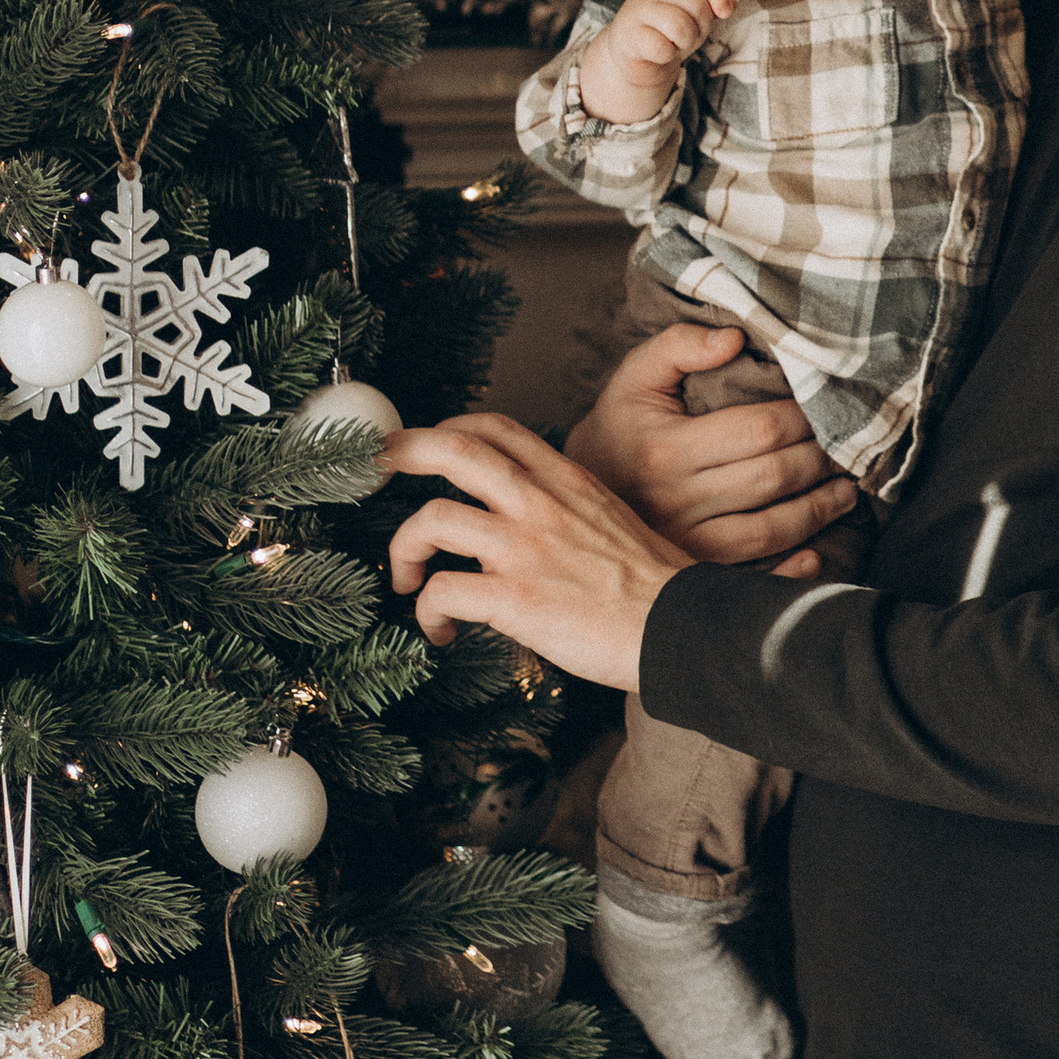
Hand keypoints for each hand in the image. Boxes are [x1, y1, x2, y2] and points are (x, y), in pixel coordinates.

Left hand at [382, 412, 688, 689]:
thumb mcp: (610, 521)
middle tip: (373, 467)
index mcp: (566, 482)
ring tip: (406, 579)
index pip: (497, 428)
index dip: (448, 426)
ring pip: (432, 520)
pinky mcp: (515, 599)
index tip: (423, 443)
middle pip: (455, 450)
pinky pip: (442, 592)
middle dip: (401, 451)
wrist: (685, 629)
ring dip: (403, 549)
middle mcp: (540, 504)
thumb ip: (563, 511)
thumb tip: (518, 528)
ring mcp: (525, 549)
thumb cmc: (652, 587)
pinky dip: (428, 611)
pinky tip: (442, 631)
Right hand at [567, 324, 859, 577]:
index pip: (757, 430)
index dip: (802, 418)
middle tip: (848, 448)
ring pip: (770, 531)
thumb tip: (734, 339)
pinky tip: (817, 553)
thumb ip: (680, 345)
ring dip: (819, 511)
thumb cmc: (620, 427)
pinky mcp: (689, 573)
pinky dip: (789, 573)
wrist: (573, 497)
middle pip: (772, 478)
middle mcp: (675, 502)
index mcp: (666, 449)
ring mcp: (683, 545)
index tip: (824, 406)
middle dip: (821, 460)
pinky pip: (749, 577)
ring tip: (846, 492)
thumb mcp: (636, 377)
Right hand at [575, 0, 731, 125]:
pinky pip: (662, 47)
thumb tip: (730, 5)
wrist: (633, 57)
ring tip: (676, 44)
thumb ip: (712, 4)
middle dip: (702, 27)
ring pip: (680, 26)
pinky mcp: (628, 37)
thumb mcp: (692, 14)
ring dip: (686, 42)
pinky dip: (668, 55)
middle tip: (690, 35)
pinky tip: (661, 53)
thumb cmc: (668, 31)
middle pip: (696, 4)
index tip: (725, 13)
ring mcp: (637, 12)